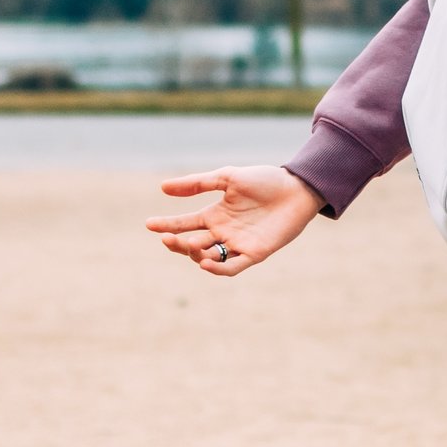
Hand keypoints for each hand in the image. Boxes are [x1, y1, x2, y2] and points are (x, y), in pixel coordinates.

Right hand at [145, 164, 323, 277]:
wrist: (297, 188)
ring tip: (190, 243)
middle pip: (193, 244)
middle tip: (167, 239)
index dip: (167, 225)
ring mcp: (238, 244)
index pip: (185, 224)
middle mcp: (223, 232)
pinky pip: (232, 267)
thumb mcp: (228, 177)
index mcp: (216, 215)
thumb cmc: (265, 181)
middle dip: (177, 243)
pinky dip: (217, 268)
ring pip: (208, 257)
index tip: (149, 224)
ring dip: (195, 254)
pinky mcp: (255, 254)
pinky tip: (204, 263)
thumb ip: (198, 183)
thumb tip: (163, 187)